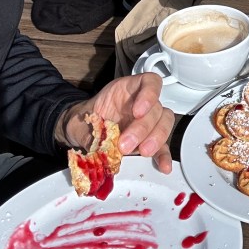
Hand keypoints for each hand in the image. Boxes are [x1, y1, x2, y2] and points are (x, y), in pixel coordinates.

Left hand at [57, 72, 175, 173]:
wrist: (84, 131)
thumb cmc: (88, 120)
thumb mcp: (84, 119)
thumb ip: (93, 131)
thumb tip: (100, 145)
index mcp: (128, 90)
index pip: (149, 83)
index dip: (149, 95)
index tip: (138, 111)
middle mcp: (142, 103)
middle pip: (157, 109)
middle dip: (143, 128)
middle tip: (127, 143)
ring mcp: (149, 122)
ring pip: (164, 125)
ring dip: (155, 140)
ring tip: (141, 152)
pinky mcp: (150, 140)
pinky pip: (162, 147)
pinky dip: (163, 156)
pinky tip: (163, 165)